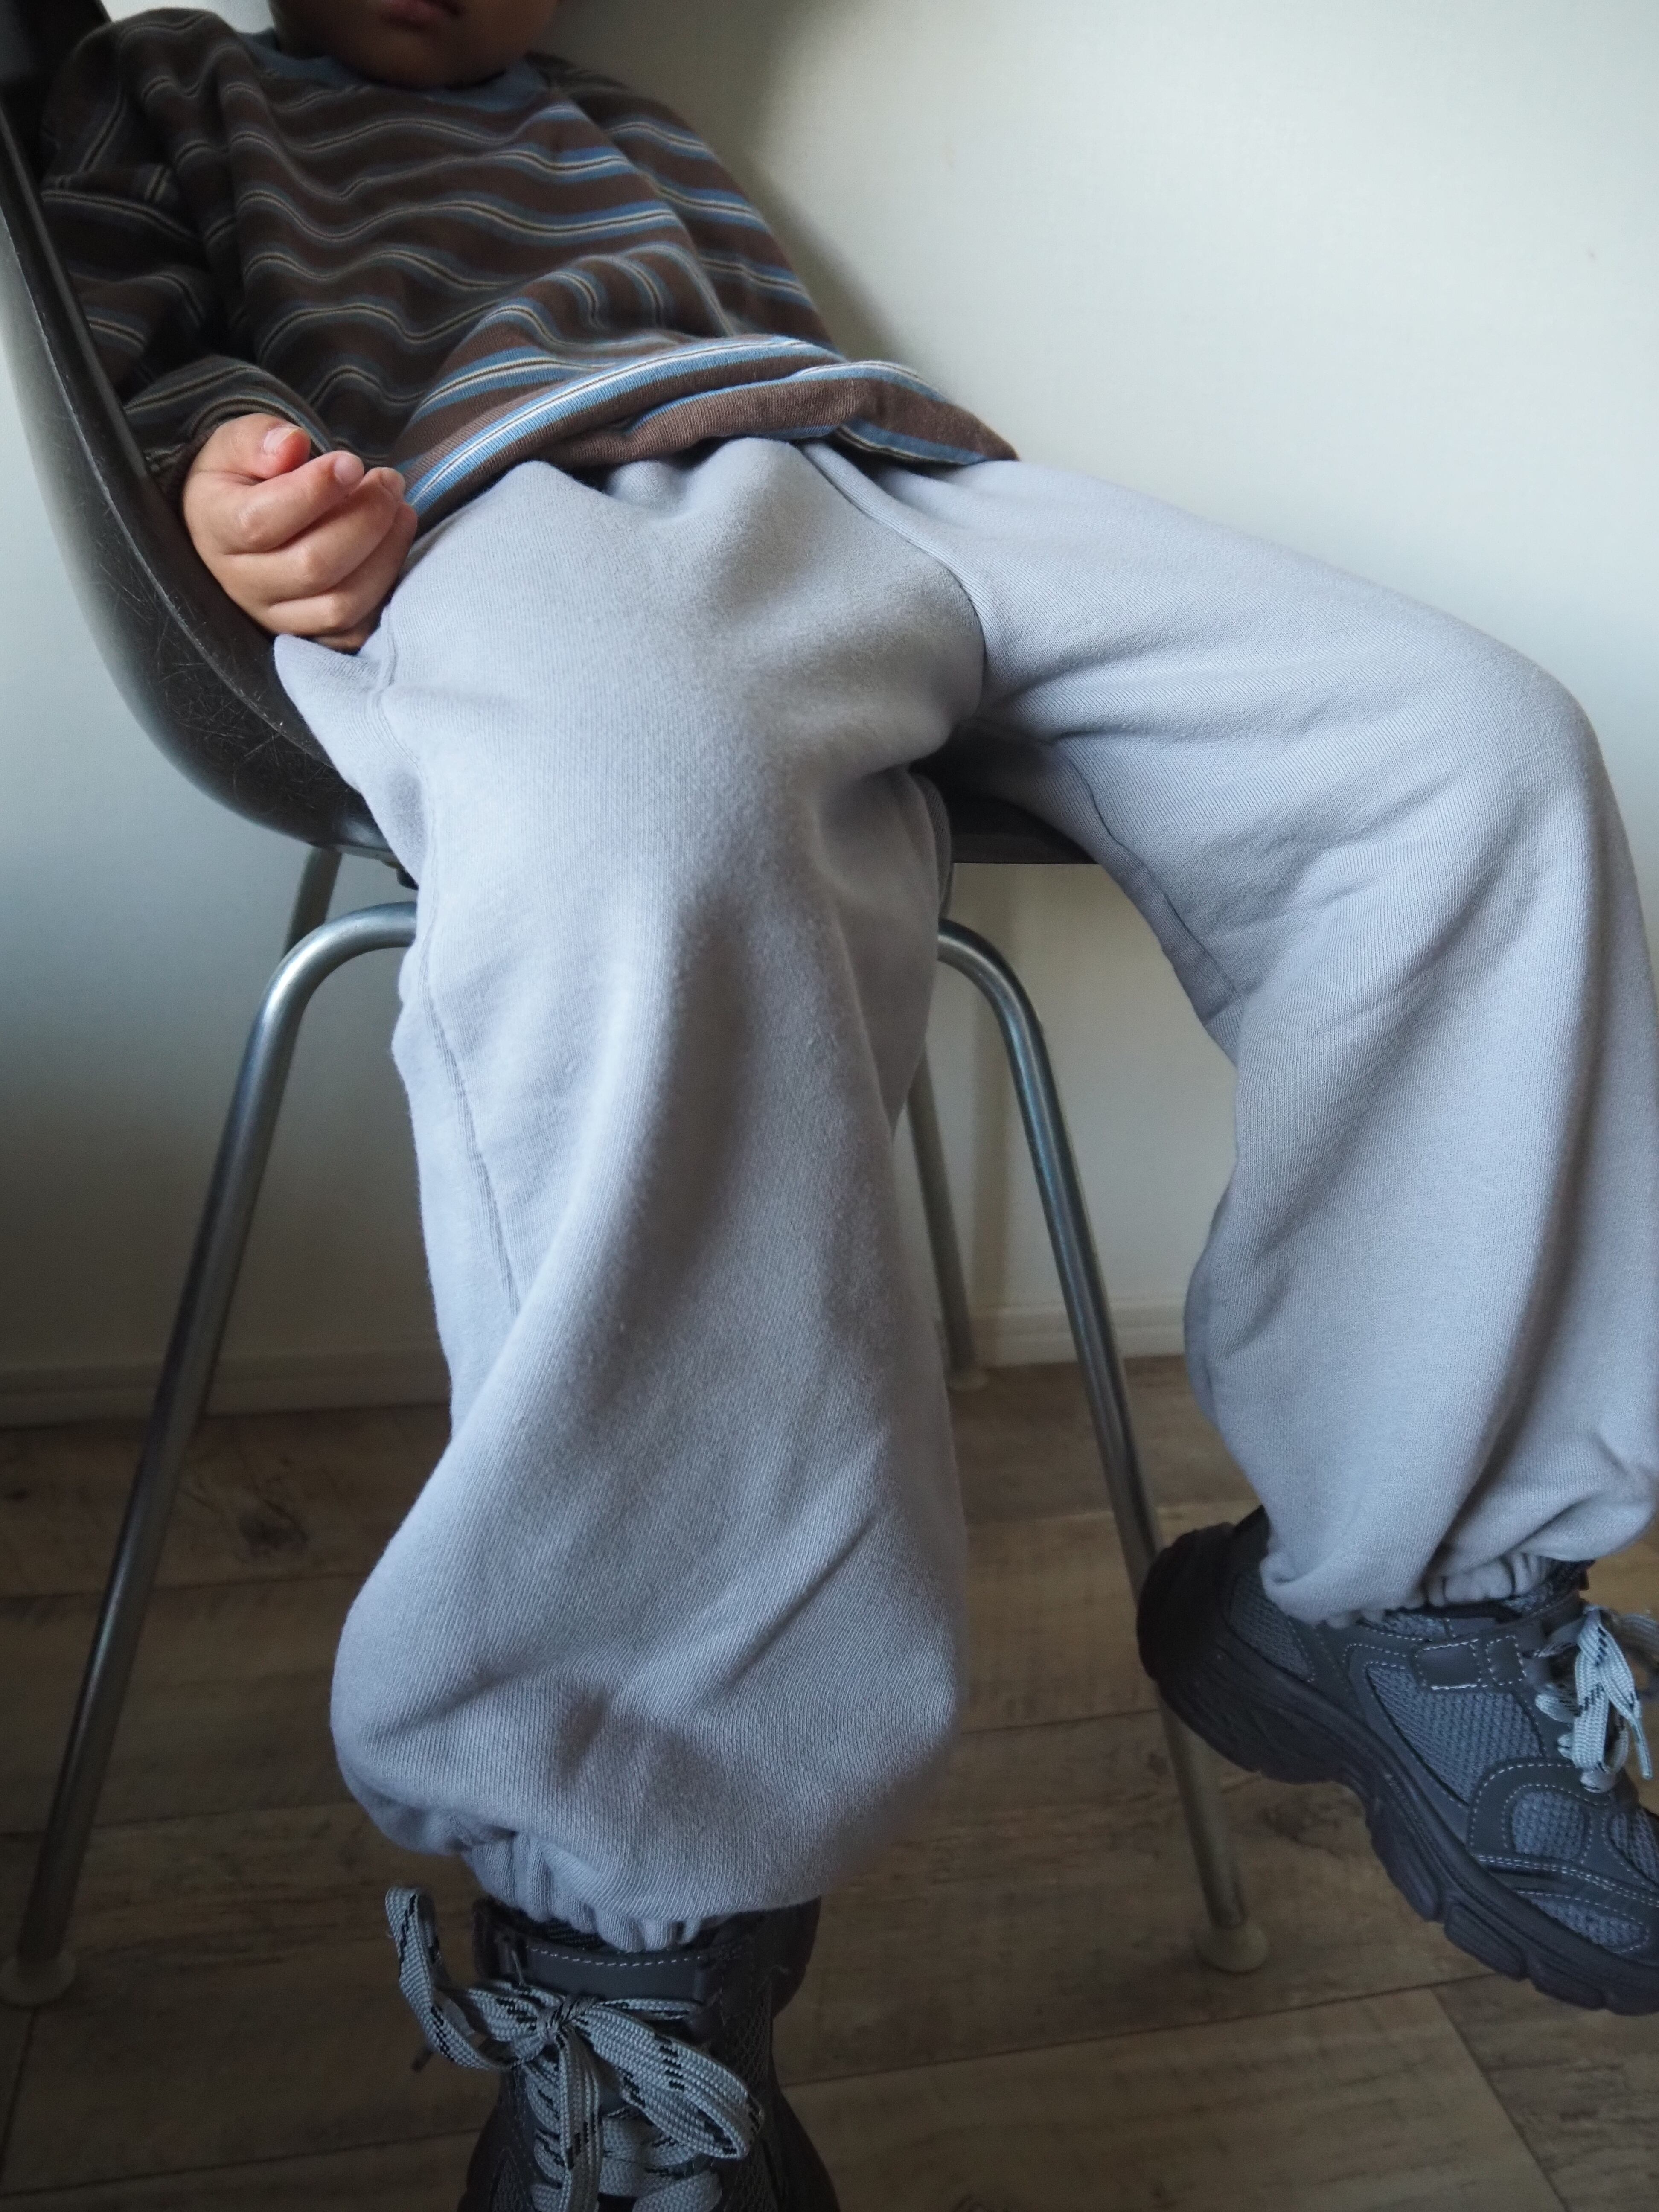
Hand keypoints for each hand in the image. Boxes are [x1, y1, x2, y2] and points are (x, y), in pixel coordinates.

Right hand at [181, 415, 417, 650]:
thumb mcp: (235, 445)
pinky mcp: (310, 635)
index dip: (314, 492)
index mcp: (216, 529)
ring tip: (401, 510)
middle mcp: (242, 582)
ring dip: (385, 555)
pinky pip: (355, 629)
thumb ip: (258, 439)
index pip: (262, 522)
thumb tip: (292, 446)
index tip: (351, 463)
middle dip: (364, 519)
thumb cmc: (241, 480)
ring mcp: (276, 616)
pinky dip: (384, 589)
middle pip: (312, 566)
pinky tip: (393, 547)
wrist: (236, 526)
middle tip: (389, 482)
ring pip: (340, 604)